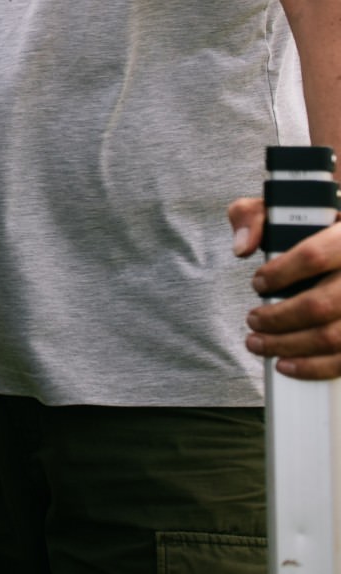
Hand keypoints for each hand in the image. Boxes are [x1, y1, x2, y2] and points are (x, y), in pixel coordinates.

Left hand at [230, 198, 340, 378]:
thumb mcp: (284, 204)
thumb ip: (254, 215)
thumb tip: (242, 247)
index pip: (313, 256)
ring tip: (258, 343)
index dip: (279, 274)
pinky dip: (315, 368)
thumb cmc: (315, 221)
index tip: (257, 283)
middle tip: (252, 320)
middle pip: (320, 305)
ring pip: (334, 337)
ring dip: (289, 347)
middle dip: (277, 318)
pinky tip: (287, 364)